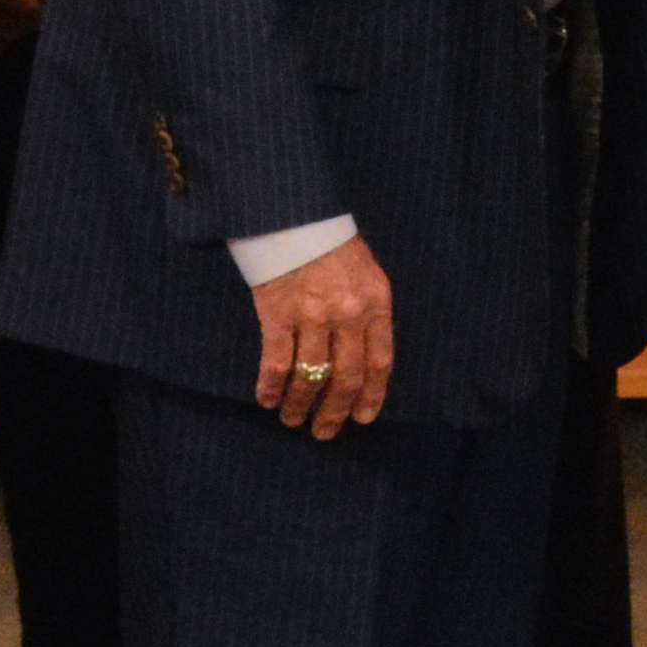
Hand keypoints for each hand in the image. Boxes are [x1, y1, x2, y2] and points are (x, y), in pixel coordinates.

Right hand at [253, 234, 395, 434]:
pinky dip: (271, 387)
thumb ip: (370, 312)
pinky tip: (267, 401)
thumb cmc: (332, 244)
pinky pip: (276, 363)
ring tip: (292, 420)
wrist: (293, 214)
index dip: (371, 395)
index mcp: (376, 304)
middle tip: (325, 433)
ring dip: (300, 405)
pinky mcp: (277, 315)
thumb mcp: (367, 274)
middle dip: (335, 411)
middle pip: (346, 377)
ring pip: (311, 376)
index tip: (362, 418)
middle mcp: (348, 315)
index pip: (380, 362)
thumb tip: (365, 357)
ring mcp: (312, 316)